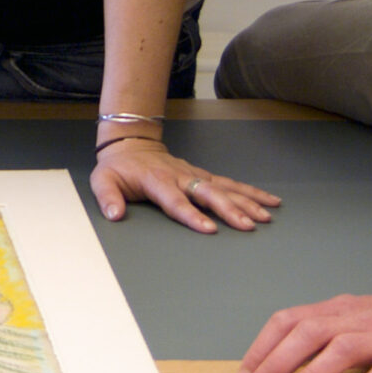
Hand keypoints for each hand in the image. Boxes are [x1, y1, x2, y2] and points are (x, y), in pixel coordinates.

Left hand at [89, 135, 278, 231]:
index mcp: (157, 181)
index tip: (209, 228)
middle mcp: (181, 177)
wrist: (131, 144)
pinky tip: (269, 201)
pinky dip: (251, 192)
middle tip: (248, 225)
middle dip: (230, 210)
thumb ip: (108, 198)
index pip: (176, 201)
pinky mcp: (203, 175)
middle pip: (208, 194)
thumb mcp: (102, 180)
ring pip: (225, 188)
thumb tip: (115, 215)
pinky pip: (230, 184)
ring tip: (266, 216)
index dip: (192, 215)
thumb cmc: (118, 167)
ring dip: (247, 201)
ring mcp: (195, 175)